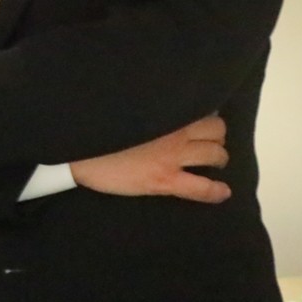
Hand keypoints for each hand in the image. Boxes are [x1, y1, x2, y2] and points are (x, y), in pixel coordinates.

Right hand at [69, 116, 230, 203]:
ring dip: (219, 158)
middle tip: (206, 142)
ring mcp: (173, 158)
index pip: (202, 110)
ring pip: (216, 155)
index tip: (204, 119)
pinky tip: (222, 192)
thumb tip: (164, 109)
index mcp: (166, 114)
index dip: (207, 116)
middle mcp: (175, 133)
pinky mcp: (166, 181)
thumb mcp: (128, 112)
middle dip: (216, 136)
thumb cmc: (100, 131)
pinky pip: (202, 188)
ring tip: (212, 162)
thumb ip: (152, 110)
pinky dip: (217, 191)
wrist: (79, 153)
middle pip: (216, 130)